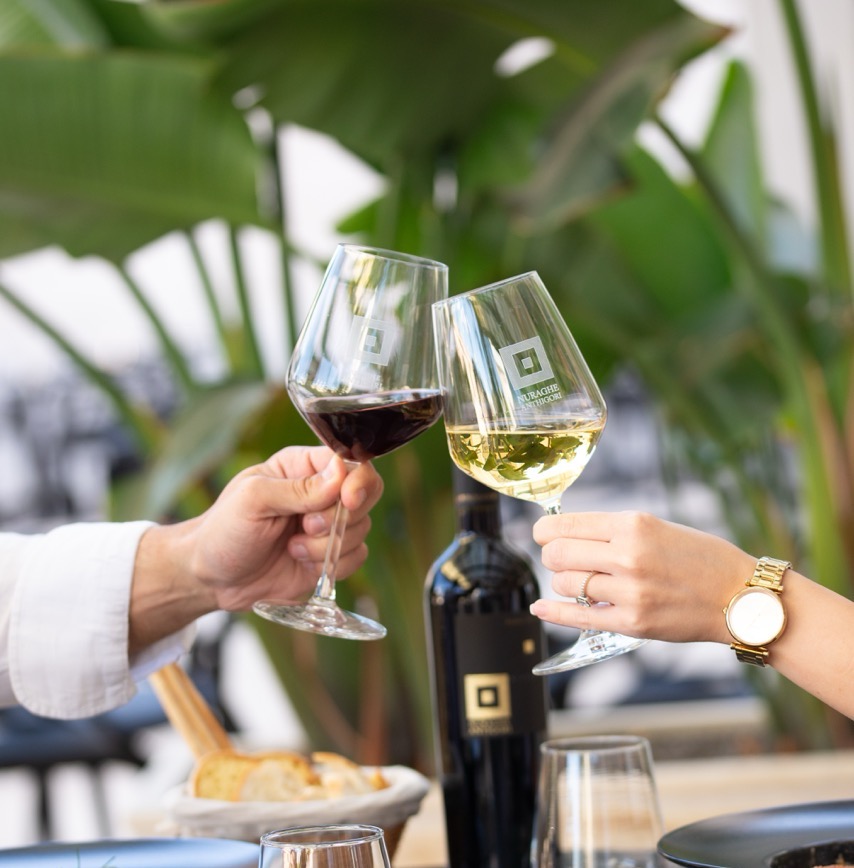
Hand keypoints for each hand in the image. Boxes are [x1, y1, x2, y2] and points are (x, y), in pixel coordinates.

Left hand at [187, 445, 383, 611]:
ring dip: (326, 546)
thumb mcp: (253, 500)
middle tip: (307, 526)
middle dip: (340, 517)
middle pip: (366, 493)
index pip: (350, 462)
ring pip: (361, 529)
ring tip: (291, 546)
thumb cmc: (223, 530)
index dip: (357, 481)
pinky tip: (301, 562)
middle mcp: (320, 492)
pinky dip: (332, 565)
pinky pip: (356, 557)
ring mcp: (327, 525)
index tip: (347, 501)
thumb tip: (341, 475)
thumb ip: (298, 488)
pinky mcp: (330, 556)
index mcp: (302, 467)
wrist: (212, 579)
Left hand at [529, 511, 755, 643]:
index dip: (545, 530)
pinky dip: (554, 613)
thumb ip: (613, 530)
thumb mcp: (657, 526)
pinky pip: (579, 618)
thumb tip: (566, 533)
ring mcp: (629, 592)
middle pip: (558, 554)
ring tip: (584, 581)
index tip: (542, 533)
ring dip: (565, 582)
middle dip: (552, 555)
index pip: (566, 525)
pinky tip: (541, 608)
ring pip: (565, 584)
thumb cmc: (700, 558)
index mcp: (632, 525)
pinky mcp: (633, 622)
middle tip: (561, 558)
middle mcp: (627, 556)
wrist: (741, 597)